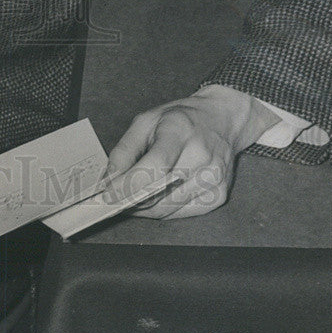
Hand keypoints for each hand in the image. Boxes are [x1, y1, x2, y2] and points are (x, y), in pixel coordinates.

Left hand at [104, 85, 279, 218]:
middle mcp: (202, 156)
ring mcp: (214, 179)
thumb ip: (125, 150)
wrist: (222, 120)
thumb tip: (110, 181)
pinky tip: (154, 196)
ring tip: (131, 196)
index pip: (155, 165)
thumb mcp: (146, 121)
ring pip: (167, 208)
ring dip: (144, 207)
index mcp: (180, 130)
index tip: (109, 194)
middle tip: (114, 197)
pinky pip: (179, 213)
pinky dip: (161, 208)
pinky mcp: (219, 196)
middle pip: (159, 192)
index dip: (129, 184)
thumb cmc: (181, 119)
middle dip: (131, 199)